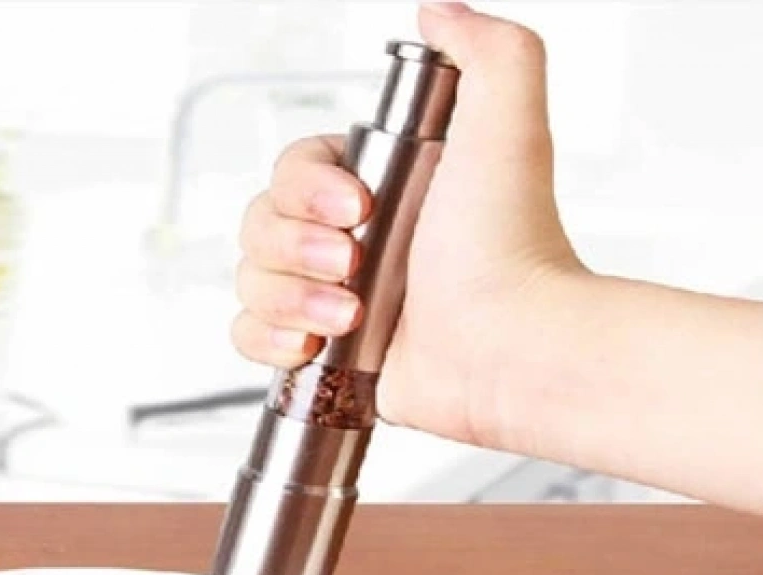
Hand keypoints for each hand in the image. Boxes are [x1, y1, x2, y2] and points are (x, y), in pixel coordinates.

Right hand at [232, 2, 585, 445]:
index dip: (306, 187)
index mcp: (380, 187)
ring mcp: (333, 298)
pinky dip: (268, 337)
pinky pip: (251, 333)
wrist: (511, 348)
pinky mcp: (323, 353)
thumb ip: (488, 50)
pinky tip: (313, 342)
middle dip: (296, 245)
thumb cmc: (508, 248)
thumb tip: (437, 10)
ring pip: (251, 278)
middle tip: (351, 262)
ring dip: (289, 295)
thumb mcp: (510, 125)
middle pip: (260, 222)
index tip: (356, 206)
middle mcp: (351, 240)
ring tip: (348, 316)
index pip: (293, 168)